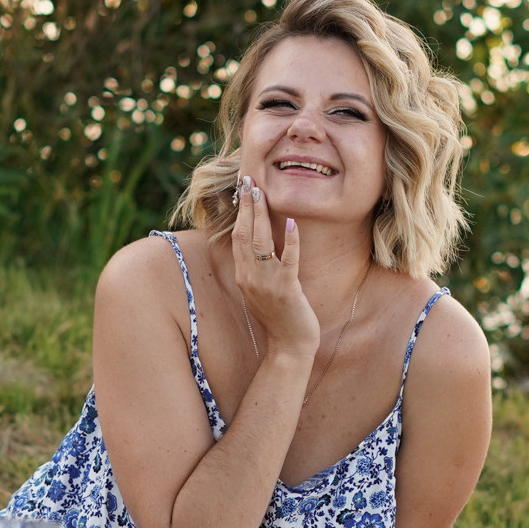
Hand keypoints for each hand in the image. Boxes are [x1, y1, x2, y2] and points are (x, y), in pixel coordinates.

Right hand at [229, 179, 318, 357]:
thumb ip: (257, 268)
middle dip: (246, 206)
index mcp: (243, 276)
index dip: (239, 212)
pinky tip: (291, 224)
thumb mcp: (261, 290)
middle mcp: (250, 278)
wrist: (289, 346)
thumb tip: (259, 245)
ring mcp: (266, 284)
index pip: (237, 237)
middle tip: (249, 181)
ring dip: (261, 215)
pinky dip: (289, 242)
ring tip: (263, 193)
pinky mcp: (286, 290)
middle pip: (244, 234)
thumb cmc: (280, 317)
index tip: (242, 190)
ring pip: (260, 243)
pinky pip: (287, 261)